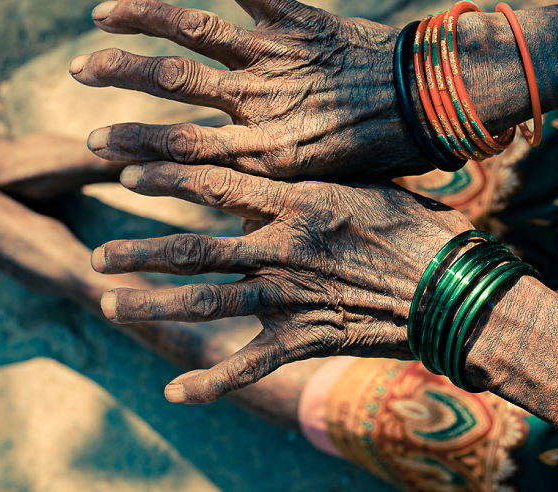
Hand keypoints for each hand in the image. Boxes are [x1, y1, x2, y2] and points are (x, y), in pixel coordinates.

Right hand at [70, 0, 429, 177]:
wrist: (435, 103)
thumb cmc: (384, 154)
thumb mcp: (325, 187)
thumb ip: (279, 191)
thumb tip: (241, 210)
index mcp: (267, 150)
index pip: (184, 147)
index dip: (136, 146)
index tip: (97, 146)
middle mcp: (263, 102)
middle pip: (176, 84)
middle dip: (121, 76)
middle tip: (77, 70)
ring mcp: (279, 57)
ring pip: (197, 32)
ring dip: (144, 19)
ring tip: (101, 15)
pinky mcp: (301, 21)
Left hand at [93, 162, 470, 402]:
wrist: (456, 291)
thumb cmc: (421, 229)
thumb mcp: (371, 187)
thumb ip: (321, 179)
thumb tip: (285, 163)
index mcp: (300, 203)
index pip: (219, 185)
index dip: (168, 178)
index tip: (127, 172)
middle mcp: (283, 249)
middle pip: (195, 249)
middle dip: (141, 252)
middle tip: (101, 256)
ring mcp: (290, 297)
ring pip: (206, 302)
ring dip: (154, 304)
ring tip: (110, 304)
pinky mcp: (304, 339)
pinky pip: (249, 365)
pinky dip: (211, 382)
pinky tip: (175, 392)